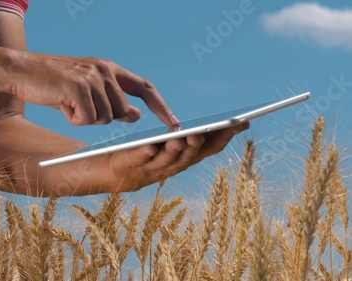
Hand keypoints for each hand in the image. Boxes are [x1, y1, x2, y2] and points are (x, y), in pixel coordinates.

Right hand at [9, 53, 178, 125]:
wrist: (21, 71)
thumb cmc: (53, 84)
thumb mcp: (87, 91)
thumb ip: (113, 100)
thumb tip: (136, 115)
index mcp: (109, 69)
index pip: (145, 87)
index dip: (161, 106)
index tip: (173, 122)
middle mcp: (105, 70)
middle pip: (121, 111)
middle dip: (102, 118)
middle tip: (78, 108)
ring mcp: (93, 78)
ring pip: (104, 117)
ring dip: (84, 117)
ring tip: (66, 102)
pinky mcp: (79, 87)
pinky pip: (86, 119)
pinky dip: (73, 118)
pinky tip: (61, 104)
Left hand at [101, 123, 249, 191]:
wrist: (113, 174)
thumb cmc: (147, 156)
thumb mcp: (172, 146)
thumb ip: (191, 137)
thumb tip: (216, 125)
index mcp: (184, 159)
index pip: (209, 149)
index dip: (225, 137)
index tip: (240, 123)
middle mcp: (171, 166)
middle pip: (188, 157)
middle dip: (196, 146)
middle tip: (200, 134)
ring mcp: (150, 168)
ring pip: (165, 161)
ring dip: (173, 151)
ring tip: (178, 140)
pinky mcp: (129, 166)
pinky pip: (137, 160)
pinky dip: (143, 154)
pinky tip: (148, 147)